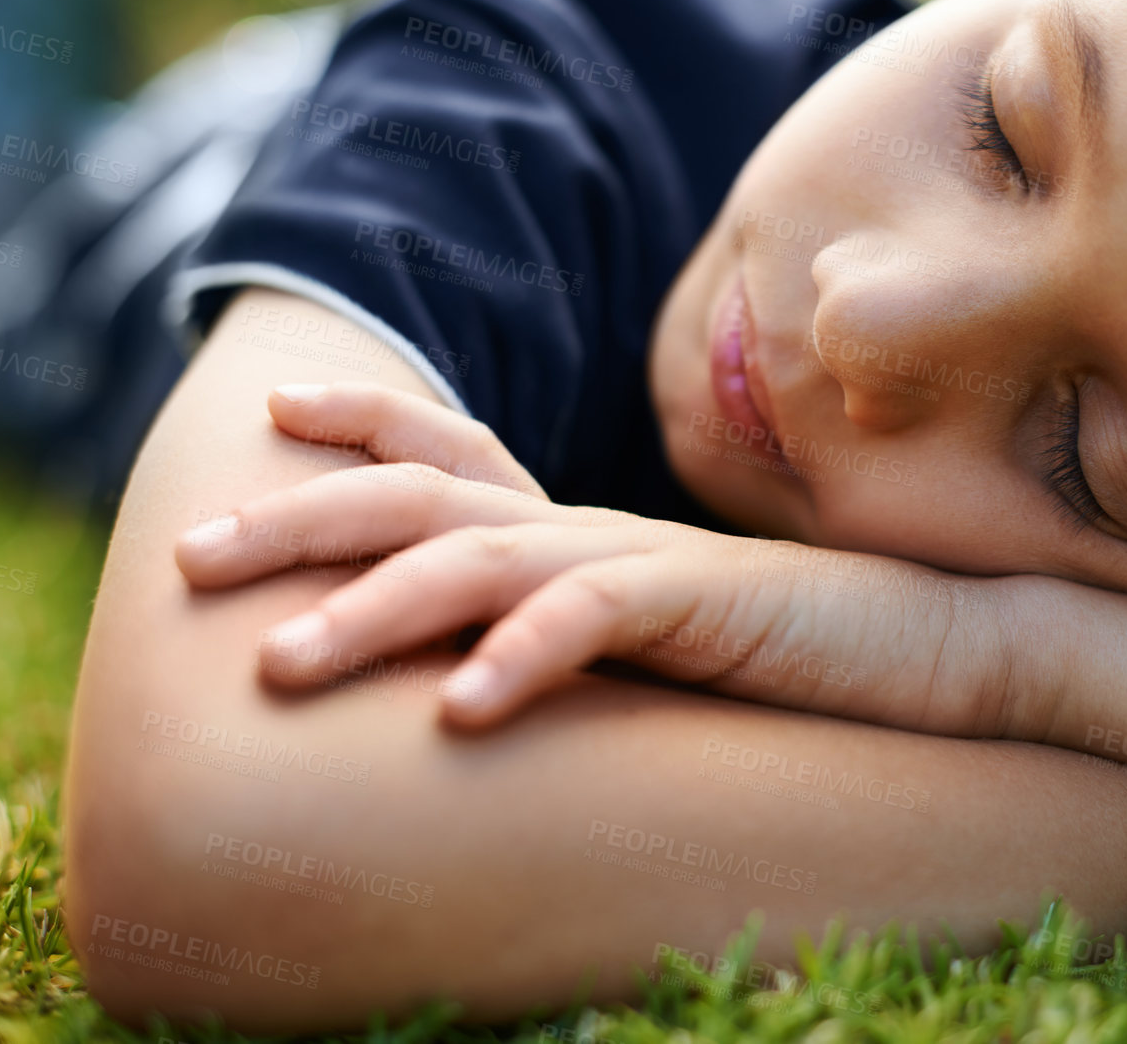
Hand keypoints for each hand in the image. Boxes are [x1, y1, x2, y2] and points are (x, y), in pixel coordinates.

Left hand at [175, 383, 1030, 736]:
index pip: (454, 449)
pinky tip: (457, 713)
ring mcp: (642, 557)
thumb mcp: (654, 626)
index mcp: (577, 522)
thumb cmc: (787, 642)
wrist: (931, 635)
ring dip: (373, 609)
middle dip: (303, 517)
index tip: (277, 414)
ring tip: (281, 664)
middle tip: (195, 553)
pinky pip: (593, 623)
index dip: (365, 422)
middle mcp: (591, 522)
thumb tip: (490, 648)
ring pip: (481, 559)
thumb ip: (576, 616)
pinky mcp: (701, 604)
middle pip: (423, 498)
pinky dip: (521, 658)